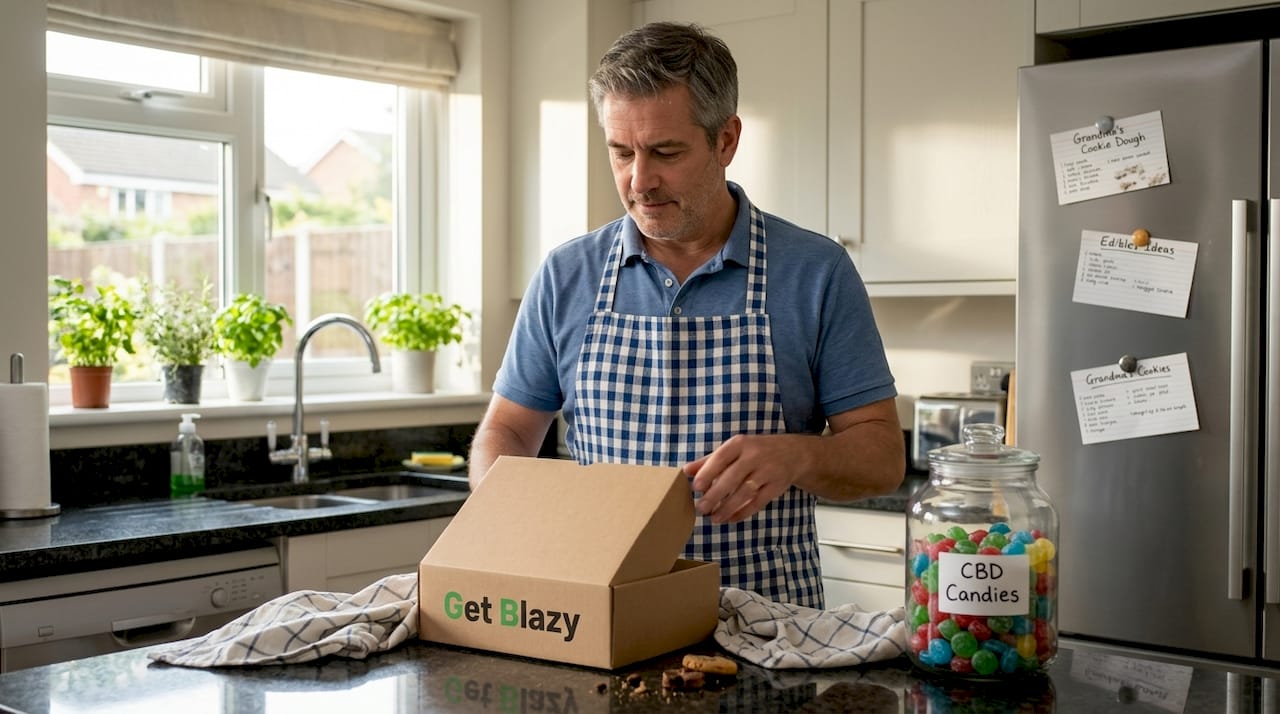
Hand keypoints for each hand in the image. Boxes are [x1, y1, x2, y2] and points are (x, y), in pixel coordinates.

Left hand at [683, 434, 805, 523]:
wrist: (794, 453)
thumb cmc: (756, 450)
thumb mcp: (735, 449)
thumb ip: (710, 460)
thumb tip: (686, 471)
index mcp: (741, 443)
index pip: (721, 458)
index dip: (708, 472)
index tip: (696, 487)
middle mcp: (755, 456)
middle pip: (732, 478)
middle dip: (715, 495)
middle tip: (701, 508)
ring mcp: (768, 471)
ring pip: (744, 493)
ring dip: (727, 508)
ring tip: (713, 518)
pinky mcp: (777, 487)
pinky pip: (758, 503)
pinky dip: (743, 513)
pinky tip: (730, 519)